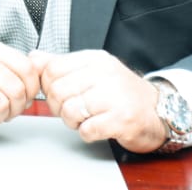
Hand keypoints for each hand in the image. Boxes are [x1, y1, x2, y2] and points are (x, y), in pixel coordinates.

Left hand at [30, 49, 165, 152]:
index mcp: (95, 59)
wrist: (159, 111)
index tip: (58, 93)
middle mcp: (105, 73)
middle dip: (58, 106)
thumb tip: (32, 58)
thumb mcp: (92, 71)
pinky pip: (86, 129)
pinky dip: (86, 133)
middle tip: (71, 110)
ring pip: (69, 110)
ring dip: (72, 121)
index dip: (48, 86)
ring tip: (84, 119)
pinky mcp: (122, 119)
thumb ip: (61, 64)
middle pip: (57, 91)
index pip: (52, 68)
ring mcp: (115, 96)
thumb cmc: (121, 92)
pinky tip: (96, 127)